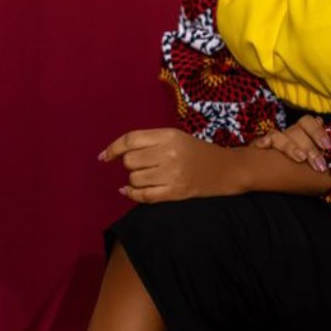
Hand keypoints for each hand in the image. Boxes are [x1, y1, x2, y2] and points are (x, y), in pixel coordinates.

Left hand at [98, 127, 240, 202]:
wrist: (226, 169)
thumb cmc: (197, 151)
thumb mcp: (176, 137)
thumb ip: (149, 142)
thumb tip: (114, 153)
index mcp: (169, 135)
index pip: (131, 140)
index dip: (114, 148)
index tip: (104, 156)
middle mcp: (169, 153)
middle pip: (130, 161)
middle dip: (130, 164)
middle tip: (143, 165)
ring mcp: (173, 174)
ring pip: (135, 178)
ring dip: (135, 179)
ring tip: (148, 176)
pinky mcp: (175, 192)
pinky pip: (144, 195)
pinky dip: (132, 194)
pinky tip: (129, 190)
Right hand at [249, 115, 330, 171]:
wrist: (268, 181)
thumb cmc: (299, 178)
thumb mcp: (319, 173)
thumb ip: (327, 159)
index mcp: (302, 136)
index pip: (309, 122)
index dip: (318, 131)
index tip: (327, 147)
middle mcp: (287, 135)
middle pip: (296, 130)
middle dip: (310, 147)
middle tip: (319, 165)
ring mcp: (272, 142)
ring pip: (279, 135)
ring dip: (291, 147)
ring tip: (301, 159)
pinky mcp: (258, 150)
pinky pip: (259, 142)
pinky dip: (262, 142)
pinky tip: (264, 146)